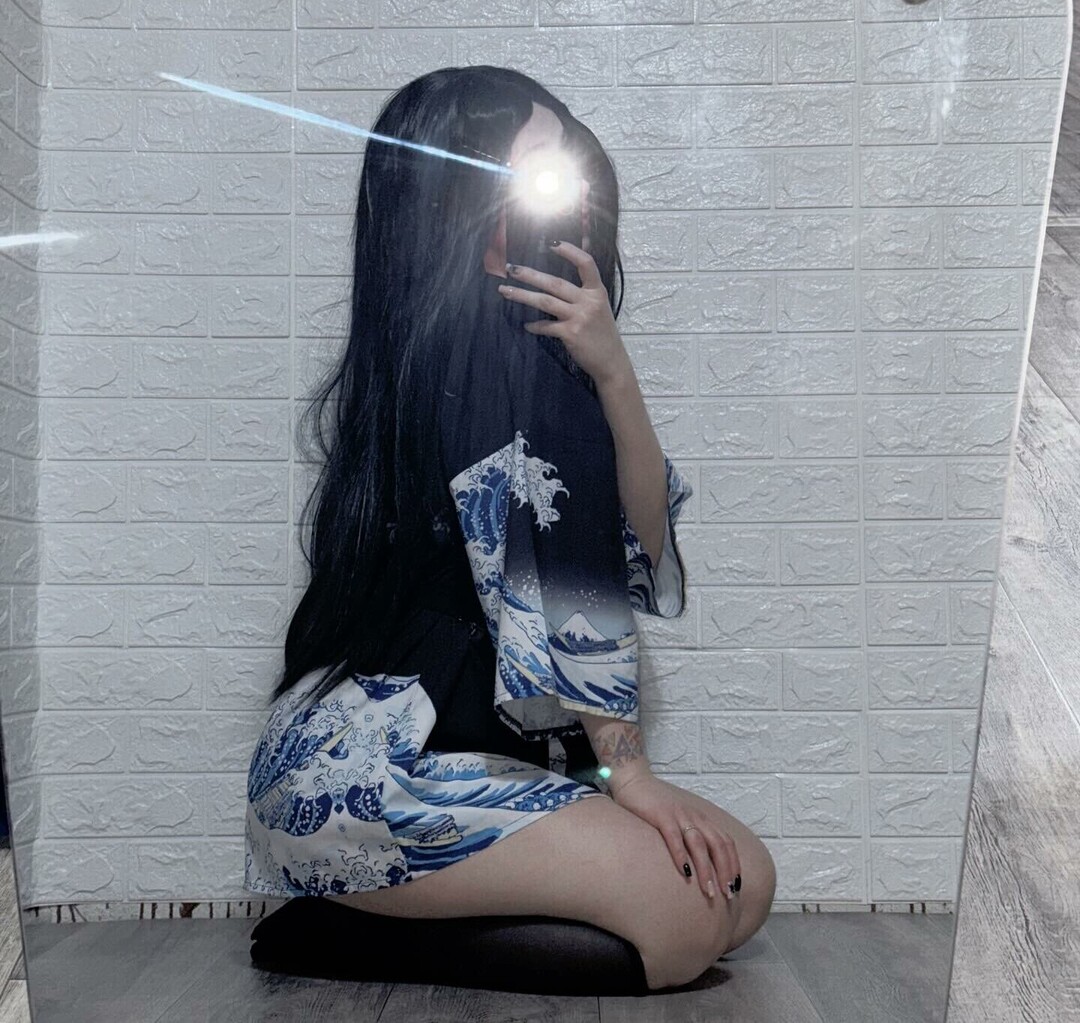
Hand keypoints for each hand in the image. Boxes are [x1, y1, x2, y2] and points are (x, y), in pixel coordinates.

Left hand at [497, 238, 629, 390]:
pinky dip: (534, 325)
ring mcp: (579, 317)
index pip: (586, 263)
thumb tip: (557, 283)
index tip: (552, 244)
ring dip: (523, 295)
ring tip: (505, 291)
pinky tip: (526, 325)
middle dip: (530, 275)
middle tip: (511, 269)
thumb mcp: (600, 307)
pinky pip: (546, 326)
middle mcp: (588, 301)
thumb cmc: (602, 334)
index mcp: (597, 291)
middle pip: (555, 283)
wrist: (611, 361)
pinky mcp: (570, 334)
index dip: (570, 251)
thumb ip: (584, 294)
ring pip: (545, 301)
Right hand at [609, 771, 741, 902]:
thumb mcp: (680, 819)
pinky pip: (674, 837)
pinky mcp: (661, 815)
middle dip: (725, 871)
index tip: (737, 887)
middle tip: (728, 895)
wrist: (635, 781)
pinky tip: (685, 873)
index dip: (734, 864)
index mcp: (702, 818)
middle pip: (718, 845)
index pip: (726, 843)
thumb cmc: (657, 806)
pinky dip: (681, 855)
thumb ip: (691, 834)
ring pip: (699, 844)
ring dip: (706, 870)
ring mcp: (679, 815)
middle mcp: (695, 816)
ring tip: (709, 891)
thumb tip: (702, 863)